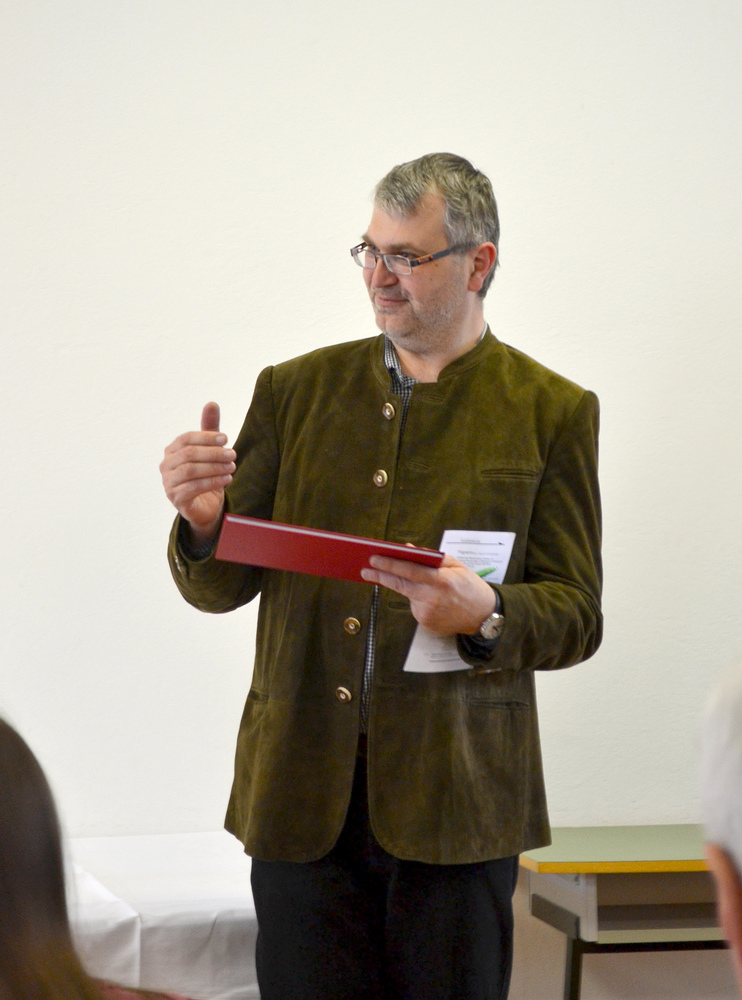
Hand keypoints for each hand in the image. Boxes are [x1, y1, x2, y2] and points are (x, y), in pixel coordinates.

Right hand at [160, 402, 235, 544]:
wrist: (205, 506)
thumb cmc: (206, 474)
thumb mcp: (210, 450)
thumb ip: (210, 429)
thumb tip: (211, 403)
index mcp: (172, 451)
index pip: (186, 438)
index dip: (206, 437)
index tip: (226, 438)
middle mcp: (166, 466)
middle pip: (189, 454)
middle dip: (213, 453)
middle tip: (233, 454)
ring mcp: (168, 483)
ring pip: (190, 471)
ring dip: (214, 467)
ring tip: (232, 467)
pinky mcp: (176, 499)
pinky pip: (193, 488)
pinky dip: (212, 482)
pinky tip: (227, 479)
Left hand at [361, 553, 495, 635]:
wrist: (483, 615)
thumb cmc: (470, 586)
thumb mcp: (456, 565)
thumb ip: (431, 557)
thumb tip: (407, 550)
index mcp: (440, 580)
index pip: (408, 570)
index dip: (389, 564)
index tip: (373, 559)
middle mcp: (432, 598)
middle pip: (399, 585)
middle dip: (380, 576)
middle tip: (365, 571)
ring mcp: (427, 613)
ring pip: (408, 596)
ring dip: (409, 588)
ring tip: (429, 588)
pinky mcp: (426, 623)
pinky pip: (415, 607)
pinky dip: (419, 600)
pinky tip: (434, 601)